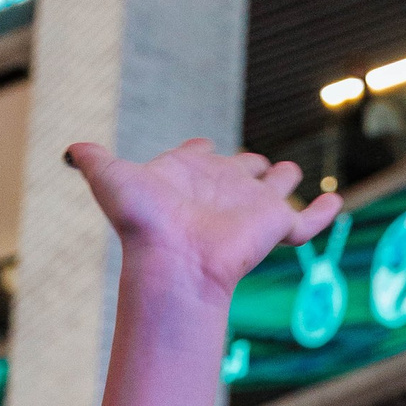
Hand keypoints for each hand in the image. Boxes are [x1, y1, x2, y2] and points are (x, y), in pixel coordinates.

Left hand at [66, 136, 337, 302]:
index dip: (198, 152)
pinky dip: (324, 212)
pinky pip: (308, 220)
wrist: (173, 259)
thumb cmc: (142, 223)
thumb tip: (69, 150)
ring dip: (283, 179)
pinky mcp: (275, 225)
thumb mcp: (112, 179)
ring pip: (275, 188)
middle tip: (254, 163)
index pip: (197, 157)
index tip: (202, 146)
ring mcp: (250, 207)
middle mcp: (221, 189)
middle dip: (246, 165)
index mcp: (188, 176)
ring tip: (290, 172)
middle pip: (240, 170)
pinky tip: (336, 202)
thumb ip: (94, 161)